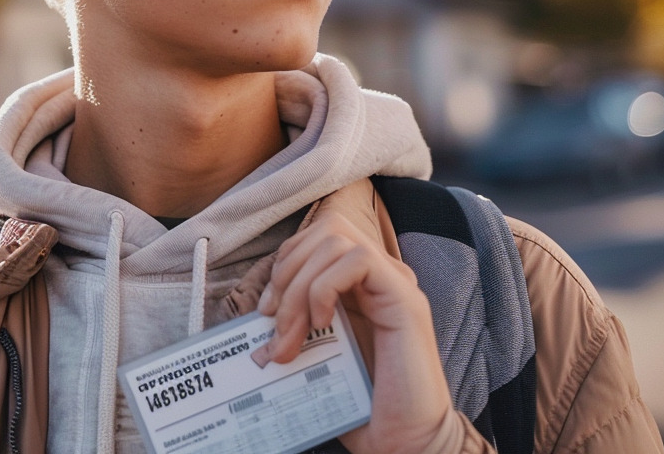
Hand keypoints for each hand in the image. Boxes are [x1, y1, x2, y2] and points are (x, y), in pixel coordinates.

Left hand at [256, 210, 451, 453]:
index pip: (315, 240)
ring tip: (294, 333)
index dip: (283, 265)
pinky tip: (322, 323)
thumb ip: (296, 328)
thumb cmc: (362, 405)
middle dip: (287, 271)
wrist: (404, 444)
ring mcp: (396, 284)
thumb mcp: (316, 355)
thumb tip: (257, 317)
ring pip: (336, 240)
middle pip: (325, 230)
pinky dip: (326, 285)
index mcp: (360, 285)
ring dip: (301, 285)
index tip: (264, 312)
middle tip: (274, 323)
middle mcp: (381, 276)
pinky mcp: (406, 299)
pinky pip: (358, 260)